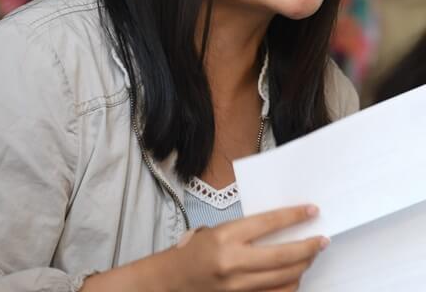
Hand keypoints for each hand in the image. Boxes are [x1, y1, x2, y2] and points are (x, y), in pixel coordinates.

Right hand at [164, 204, 327, 291]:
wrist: (173, 280)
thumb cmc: (192, 251)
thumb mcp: (214, 232)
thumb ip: (244, 232)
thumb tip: (279, 229)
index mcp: (224, 237)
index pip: (267, 223)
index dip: (293, 216)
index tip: (311, 210)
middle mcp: (233, 262)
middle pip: (283, 256)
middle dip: (308, 247)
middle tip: (322, 239)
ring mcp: (239, 286)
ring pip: (285, 278)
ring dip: (304, 265)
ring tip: (311, 255)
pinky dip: (292, 284)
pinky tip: (297, 274)